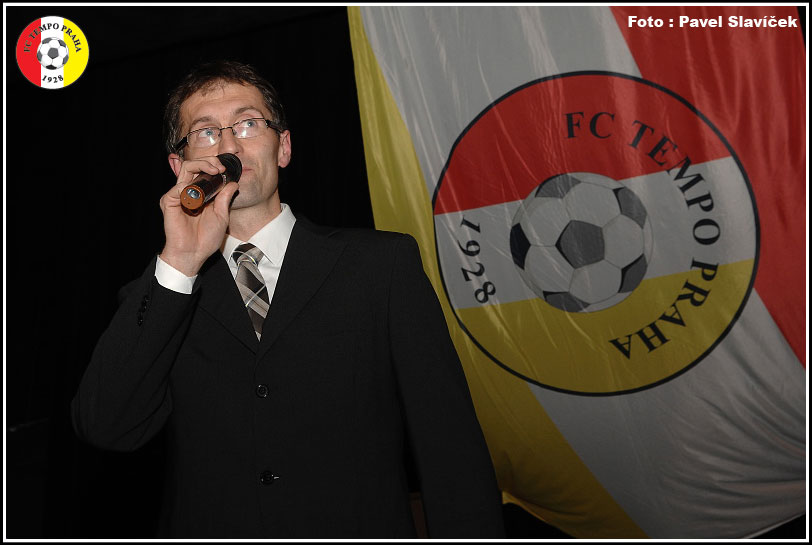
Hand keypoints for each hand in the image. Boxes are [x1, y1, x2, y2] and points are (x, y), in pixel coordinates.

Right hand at [158, 157, 239, 275]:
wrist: (195, 253)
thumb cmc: (206, 238)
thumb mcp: (222, 215)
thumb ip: (225, 198)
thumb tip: (233, 183)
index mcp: (200, 193)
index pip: (203, 171)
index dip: (214, 165)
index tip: (226, 168)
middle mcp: (188, 191)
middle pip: (193, 165)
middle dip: (208, 161)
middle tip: (220, 166)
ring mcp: (178, 195)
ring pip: (185, 169)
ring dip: (201, 165)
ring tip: (214, 170)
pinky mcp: (169, 201)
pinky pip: (177, 187)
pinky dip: (189, 186)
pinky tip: (198, 193)